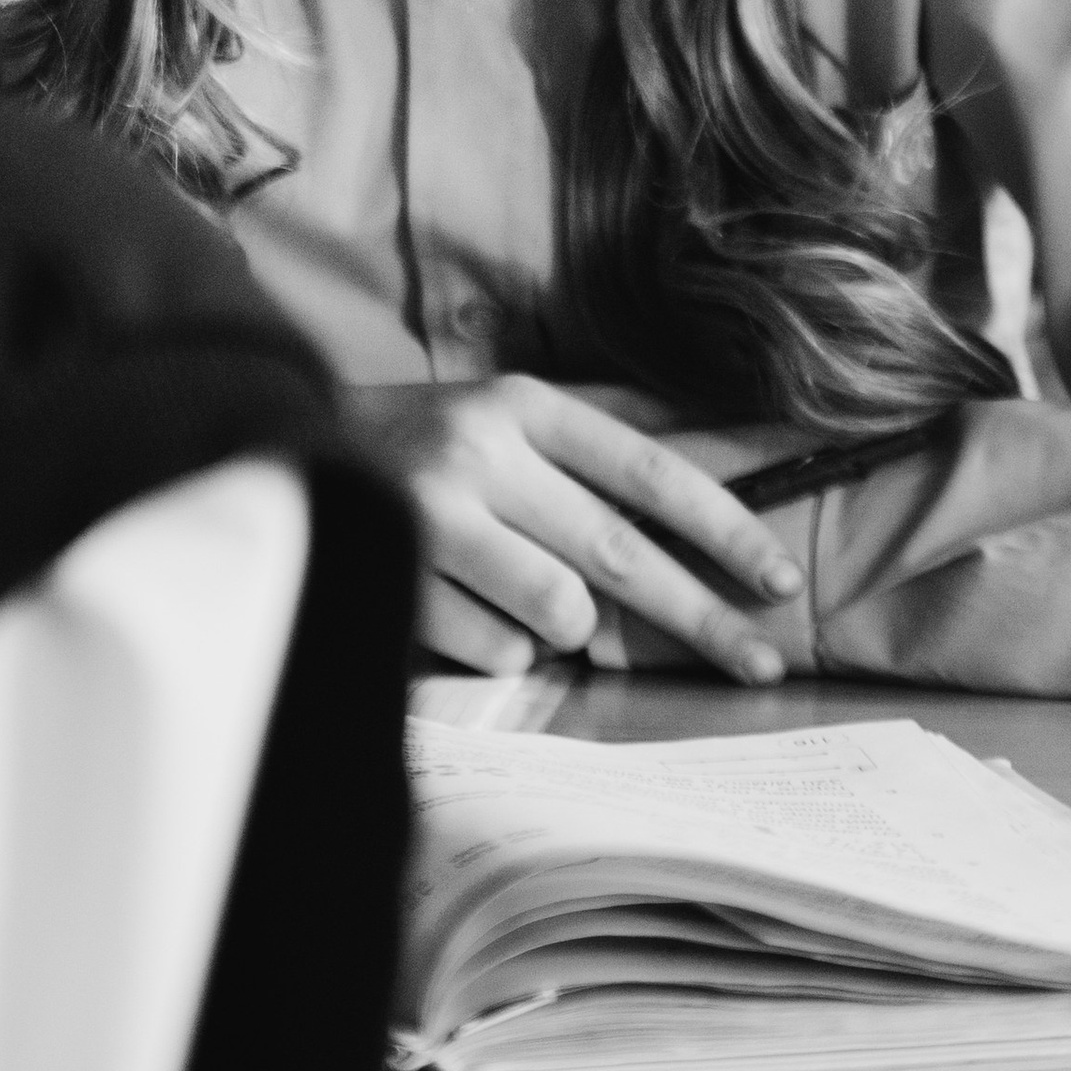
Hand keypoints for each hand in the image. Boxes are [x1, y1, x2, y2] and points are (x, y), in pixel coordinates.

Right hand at [355, 375, 805, 685]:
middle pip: (620, 553)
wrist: (289, 449)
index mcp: (526, 406)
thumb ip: (590, 466)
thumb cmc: (430, 448)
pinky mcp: (393, 576)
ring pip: (559, 614)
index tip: (781, 580)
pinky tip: (463, 610)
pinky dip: (500, 649)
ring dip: (563, 630)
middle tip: (762, 665)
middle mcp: (483, 451)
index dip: (724, 528)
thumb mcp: (509, 424)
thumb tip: (704, 522)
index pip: (650, 472)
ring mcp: (433, 516)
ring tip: (521, 597)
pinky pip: (496, 652)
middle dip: (700, 618)